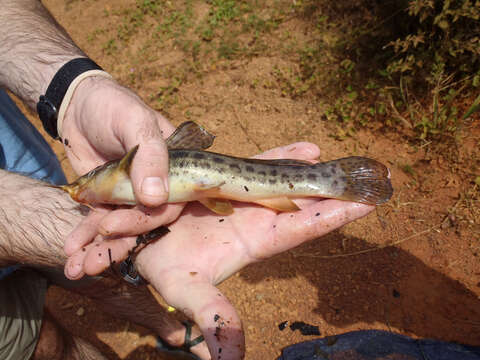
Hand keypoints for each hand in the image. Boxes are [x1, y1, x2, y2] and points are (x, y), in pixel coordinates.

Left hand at [62, 76, 184, 260]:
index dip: (149, 217)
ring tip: (78, 268)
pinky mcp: (110, 200)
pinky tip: (72, 250)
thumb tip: (156, 198)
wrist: (79, 104)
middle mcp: (159, 185)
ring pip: (124, 226)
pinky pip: (101, 221)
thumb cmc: (114, 105)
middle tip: (94, 261)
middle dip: (121, 241)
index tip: (115, 226)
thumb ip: (150, 155)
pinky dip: (87, 235)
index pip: (174, 200)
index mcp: (178, 167)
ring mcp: (133, 194)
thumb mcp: (135, 122)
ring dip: (102, 247)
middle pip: (148, 220)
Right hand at [64, 142, 373, 357]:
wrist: (134, 237)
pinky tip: (307, 147)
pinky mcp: (225, 179)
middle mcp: (255, 219)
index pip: (303, 228)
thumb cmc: (163, 264)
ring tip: (342, 159)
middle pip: (304, 202)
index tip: (368, 205)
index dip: (334, 216)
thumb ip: (213, 317)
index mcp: (254, 241)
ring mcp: (242, 196)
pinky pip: (258, 163)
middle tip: (369, 178)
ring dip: (312, 170)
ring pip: (285, 180)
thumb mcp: (186, 290)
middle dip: (335, 192)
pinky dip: (282, 156)